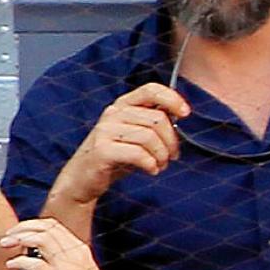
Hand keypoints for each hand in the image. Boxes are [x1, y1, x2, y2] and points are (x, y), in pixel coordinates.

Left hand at [2, 218, 135, 269]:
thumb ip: (66, 264)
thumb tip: (45, 260)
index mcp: (80, 250)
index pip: (54, 226)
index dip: (33, 225)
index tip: (19, 231)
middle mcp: (75, 253)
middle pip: (46, 228)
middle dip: (23, 227)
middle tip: (8, 235)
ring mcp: (68, 265)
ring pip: (41, 239)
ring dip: (19, 238)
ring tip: (6, 244)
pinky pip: (36, 263)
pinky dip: (20, 261)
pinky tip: (11, 264)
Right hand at [52, 82, 189, 204]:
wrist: (82, 179)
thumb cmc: (115, 156)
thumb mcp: (135, 135)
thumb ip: (153, 123)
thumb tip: (180, 115)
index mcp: (123, 105)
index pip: (151, 90)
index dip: (172, 98)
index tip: (186, 113)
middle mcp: (113, 113)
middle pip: (158, 119)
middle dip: (172, 141)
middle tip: (172, 156)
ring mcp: (106, 131)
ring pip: (150, 137)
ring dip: (162, 155)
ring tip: (160, 165)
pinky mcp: (102, 150)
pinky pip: (138, 154)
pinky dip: (151, 164)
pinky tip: (151, 170)